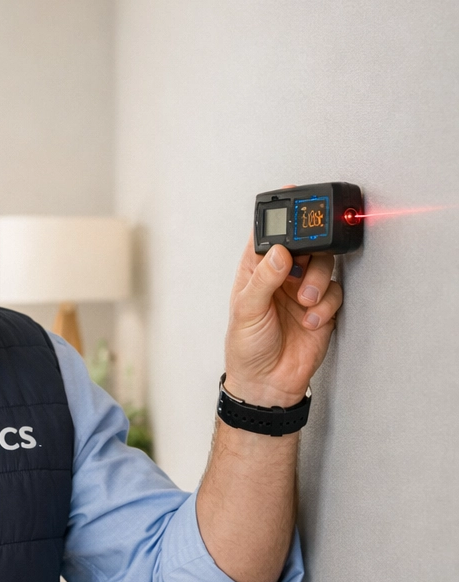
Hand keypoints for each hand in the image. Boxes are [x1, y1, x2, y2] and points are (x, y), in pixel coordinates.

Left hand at [224, 200, 343, 407]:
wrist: (267, 383)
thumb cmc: (246, 347)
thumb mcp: (246, 310)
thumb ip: (263, 279)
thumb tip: (279, 252)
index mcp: (255, 271)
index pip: (268, 236)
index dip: (279, 217)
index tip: (292, 198)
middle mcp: (281, 276)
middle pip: (304, 244)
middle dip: (309, 250)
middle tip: (306, 259)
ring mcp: (303, 290)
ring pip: (322, 265)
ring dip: (317, 281)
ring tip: (305, 302)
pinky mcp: (322, 308)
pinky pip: (335, 292)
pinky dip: (326, 305)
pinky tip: (311, 319)